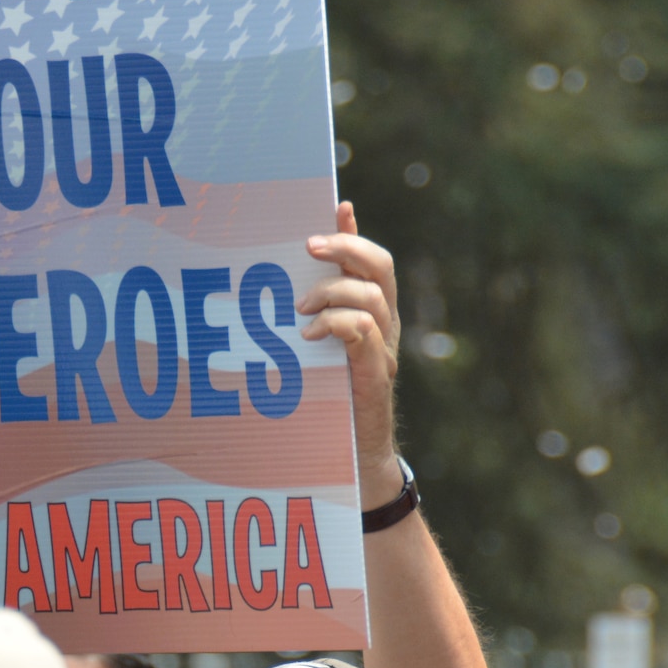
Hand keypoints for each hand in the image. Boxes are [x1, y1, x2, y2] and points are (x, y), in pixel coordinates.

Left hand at [299, 201, 402, 500]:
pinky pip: (366, 334)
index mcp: (370, 312)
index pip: (372, 259)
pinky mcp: (374, 376)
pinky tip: (310, 334)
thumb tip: (284, 282)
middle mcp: (384, 326)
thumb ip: (308, 314)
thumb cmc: (327, 398)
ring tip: (301, 307)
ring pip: (372, 298)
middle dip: (345, 249)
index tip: (333, 209)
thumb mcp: (314, 348)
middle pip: (380, 268)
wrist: (352, 458)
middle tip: (309, 247)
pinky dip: (338, 325)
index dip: (354, 233)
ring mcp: (382, 350)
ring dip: (333, 292)